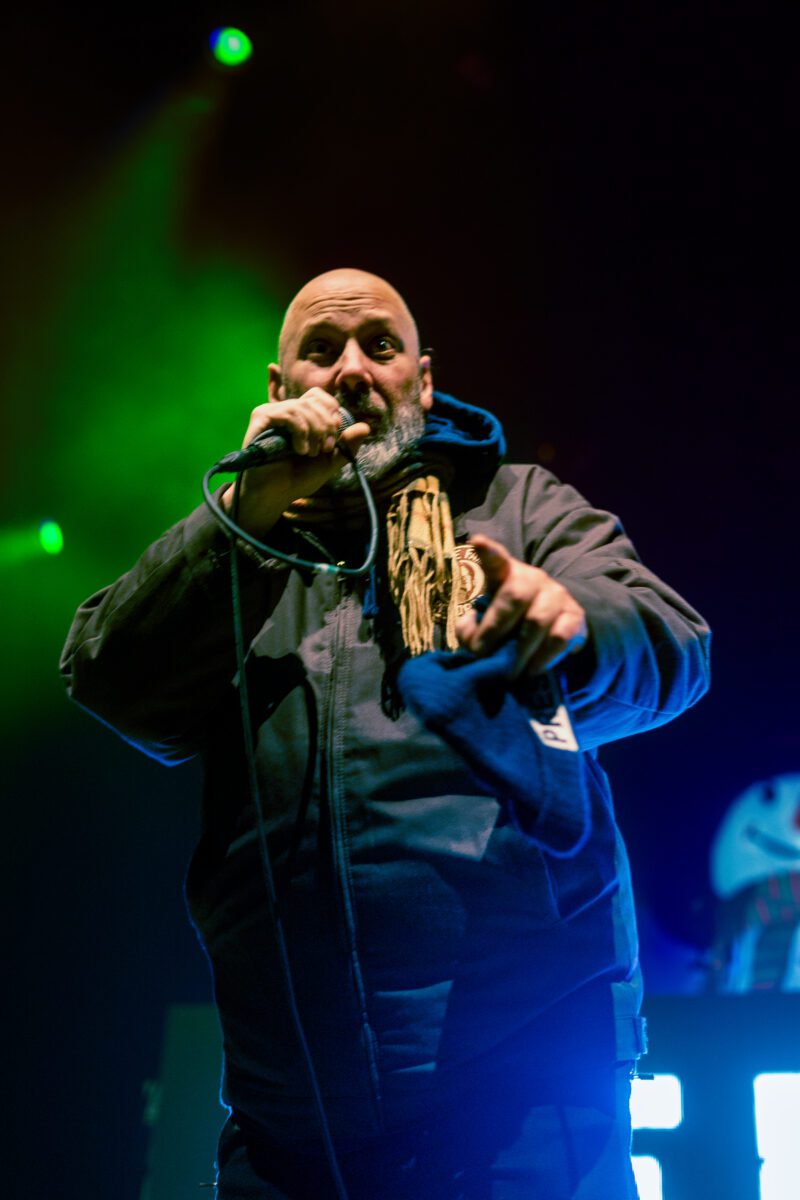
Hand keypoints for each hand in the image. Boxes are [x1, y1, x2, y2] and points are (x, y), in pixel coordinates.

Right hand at [222, 389, 369, 532]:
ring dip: (314, 432)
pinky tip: (299, 450)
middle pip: (314, 400)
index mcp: (301, 416)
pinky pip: (287, 414)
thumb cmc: (298, 478)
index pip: (319, 396)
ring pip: (303, 407)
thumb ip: (347, 445)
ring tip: (310, 454)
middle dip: (326, 425)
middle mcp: (285, 410)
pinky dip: (300, 432)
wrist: (276, 494)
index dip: (331, 411)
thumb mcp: (330, 461)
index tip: (334, 435)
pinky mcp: (260, 419)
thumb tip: (366, 427)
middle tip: (324, 449)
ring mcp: (271, 413)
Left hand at [455, 534, 587, 676]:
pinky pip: (559, 637)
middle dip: (495, 628)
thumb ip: (470, 631)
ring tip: (508, 673)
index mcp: (504, 574)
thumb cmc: (507, 625)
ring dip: (519, 651)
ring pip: (537, 620)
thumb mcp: (484, 625)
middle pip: (516, 594)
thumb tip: (473, 638)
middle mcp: (532, 578)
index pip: (496, 559)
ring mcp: (556, 594)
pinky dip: (543, 658)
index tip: (476, 542)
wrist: (551, 630)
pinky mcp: (574, 615)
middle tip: (482, 654)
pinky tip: (532, 670)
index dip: (487, 551)